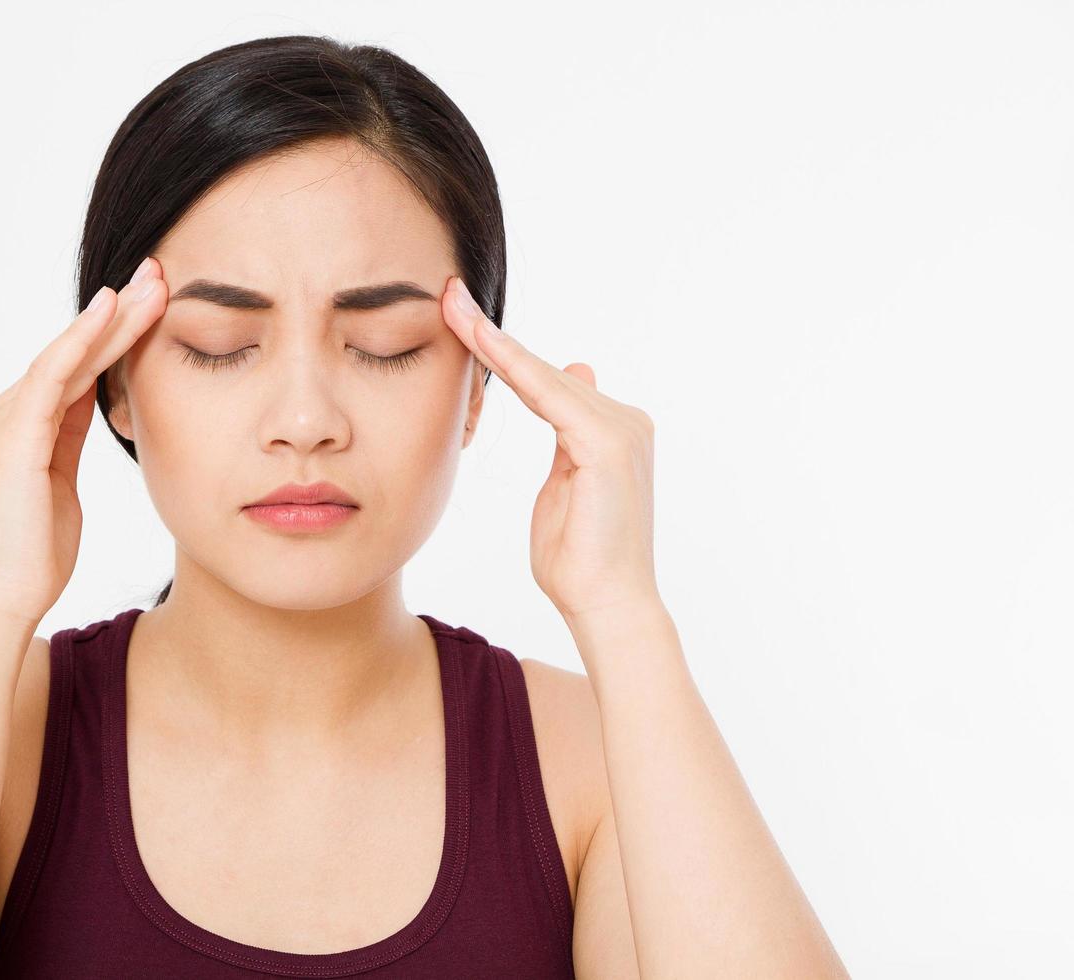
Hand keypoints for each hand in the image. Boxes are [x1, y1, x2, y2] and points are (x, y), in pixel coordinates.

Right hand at [0, 257, 168, 628]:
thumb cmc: (30, 558)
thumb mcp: (59, 486)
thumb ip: (68, 439)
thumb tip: (94, 400)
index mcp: (12, 429)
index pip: (70, 370)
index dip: (112, 335)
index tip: (152, 304)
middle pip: (69, 354)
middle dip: (117, 314)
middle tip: (158, 275)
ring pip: (65, 358)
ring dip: (113, 320)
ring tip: (154, 286)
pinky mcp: (9, 440)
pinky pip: (51, 377)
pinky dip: (81, 341)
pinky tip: (111, 311)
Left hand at [440, 276, 661, 625]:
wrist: (606, 608)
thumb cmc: (578, 563)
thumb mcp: (562, 489)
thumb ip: (562, 442)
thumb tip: (570, 381)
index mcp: (613, 433)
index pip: (548, 384)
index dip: (506, 351)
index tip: (465, 317)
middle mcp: (625, 422)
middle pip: (545, 372)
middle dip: (492, 335)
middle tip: (448, 294)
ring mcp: (622, 429)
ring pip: (543, 376)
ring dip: (493, 340)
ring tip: (451, 305)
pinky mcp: (608, 442)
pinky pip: (548, 394)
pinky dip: (512, 365)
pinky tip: (479, 339)